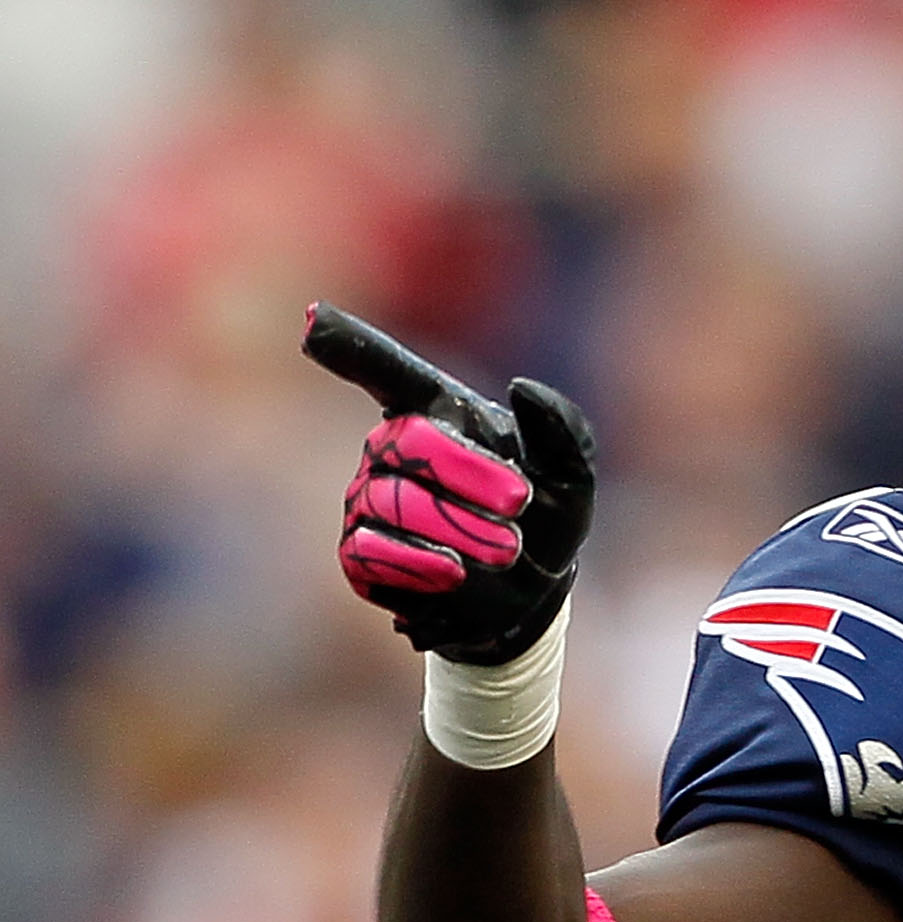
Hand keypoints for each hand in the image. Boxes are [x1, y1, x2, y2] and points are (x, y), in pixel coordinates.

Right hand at [305, 303, 596, 663]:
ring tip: (503, 550)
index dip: (345, 343)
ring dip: (459, 529)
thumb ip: (563, 430)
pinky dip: (419, 563)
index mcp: (438, 413)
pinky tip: (453, 572)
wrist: (529, 599)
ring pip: (391, 502)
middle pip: (406, 443)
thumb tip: (523, 389)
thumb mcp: (571, 479)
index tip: (312, 322)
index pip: (385, 370)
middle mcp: (391, 448)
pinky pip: (370, 550)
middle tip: (517, 505)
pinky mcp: (360, 554)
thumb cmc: (544, 524)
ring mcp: (368, 500)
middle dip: (468, 475)